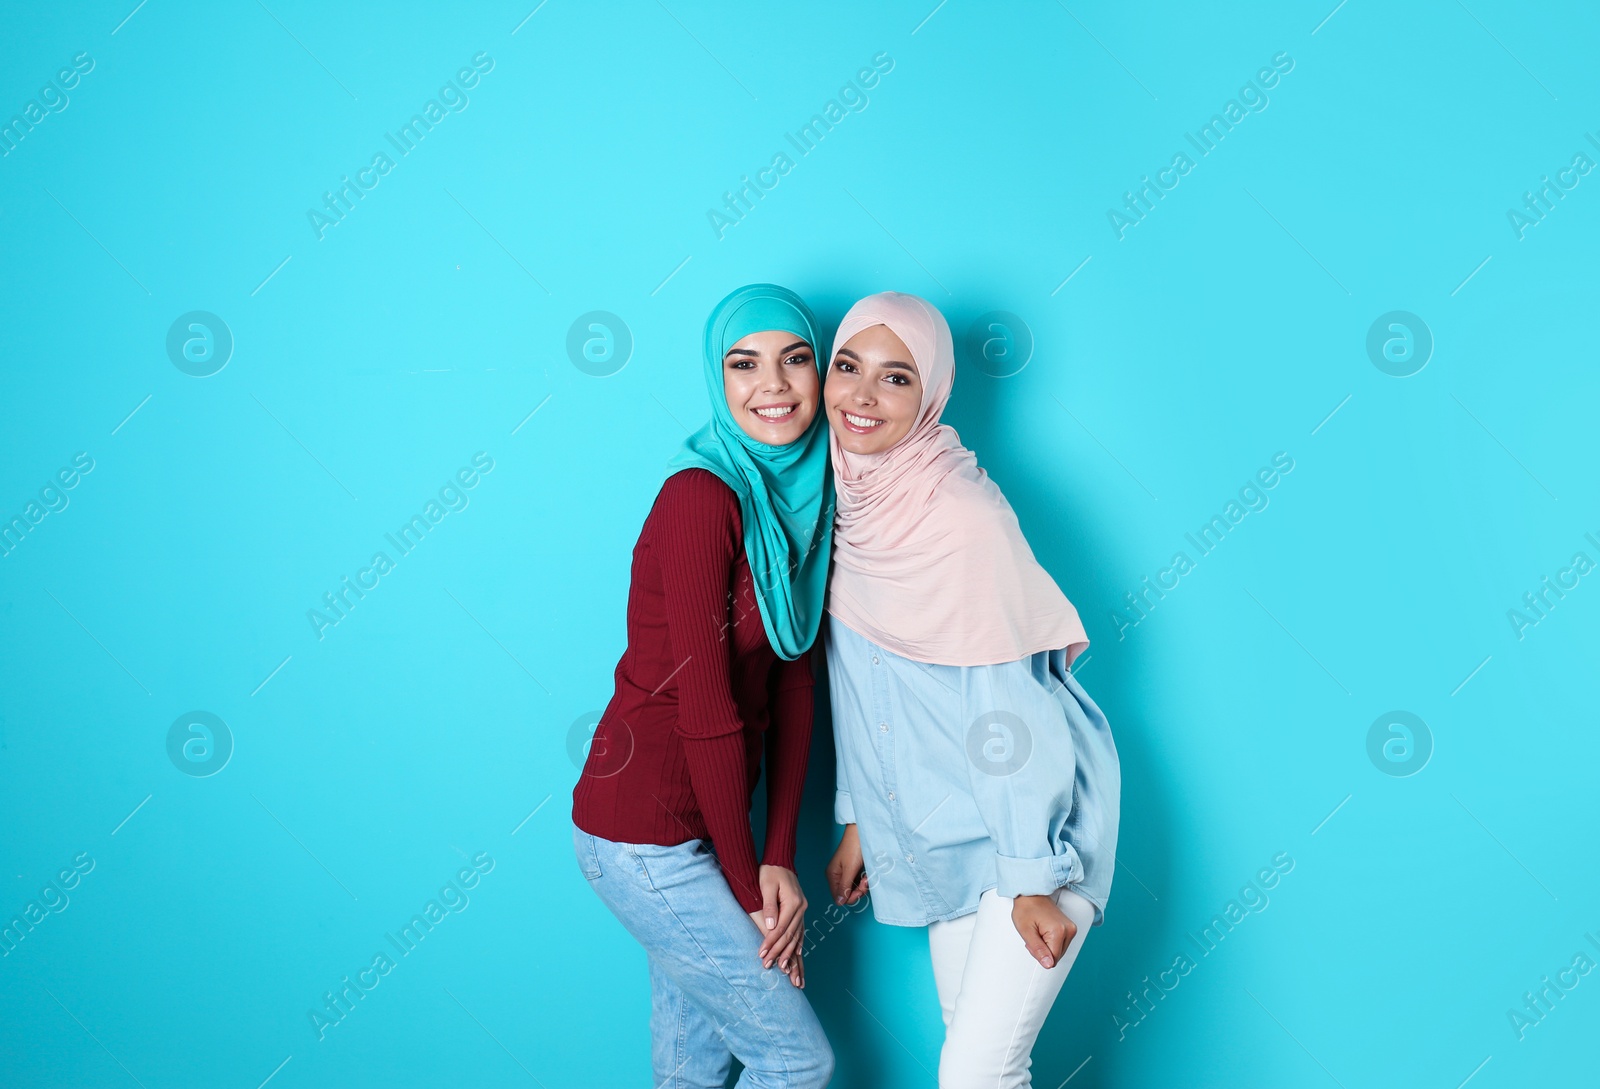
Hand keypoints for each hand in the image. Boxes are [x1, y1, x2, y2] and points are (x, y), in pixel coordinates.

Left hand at [748, 865, 805, 985]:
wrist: (780, 861)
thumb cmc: (770, 872)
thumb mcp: (766, 886)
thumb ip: (769, 906)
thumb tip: (770, 926)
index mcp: (793, 902)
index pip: (781, 928)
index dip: (771, 943)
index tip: (762, 954)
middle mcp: (801, 908)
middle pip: (790, 935)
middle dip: (779, 952)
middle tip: (769, 965)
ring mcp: (803, 910)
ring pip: (797, 935)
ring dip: (789, 952)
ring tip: (783, 968)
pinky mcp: (800, 911)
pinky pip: (800, 930)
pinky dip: (798, 943)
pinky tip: (796, 954)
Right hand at [824, 824, 868, 905]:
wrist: (861, 832)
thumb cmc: (854, 848)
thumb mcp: (849, 869)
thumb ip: (844, 887)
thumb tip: (839, 902)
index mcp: (832, 875)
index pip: (838, 897)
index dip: (850, 897)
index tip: (859, 890)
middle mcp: (837, 875)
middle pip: (847, 893)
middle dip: (857, 890)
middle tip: (865, 882)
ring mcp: (845, 873)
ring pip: (854, 888)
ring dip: (862, 886)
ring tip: (867, 877)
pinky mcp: (853, 869)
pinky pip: (858, 882)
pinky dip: (864, 880)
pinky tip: (867, 874)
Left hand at [1012, 894, 1075, 968]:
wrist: (1032, 893)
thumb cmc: (1026, 908)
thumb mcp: (1026, 931)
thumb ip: (1038, 950)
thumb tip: (1048, 965)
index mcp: (1059, 932)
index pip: (1052, 959)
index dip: (1039, 955)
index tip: (1032, 942)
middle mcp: (1069, 930)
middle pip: (1056, 956)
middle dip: (1043, 951)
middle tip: (1034, 936)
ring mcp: (1071, 929)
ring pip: (1059, 951)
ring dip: (1047, 946)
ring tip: (1038, 932)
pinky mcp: (1070, 928)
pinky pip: (1061, 944)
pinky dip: (1051, 942)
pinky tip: (1044, 931)